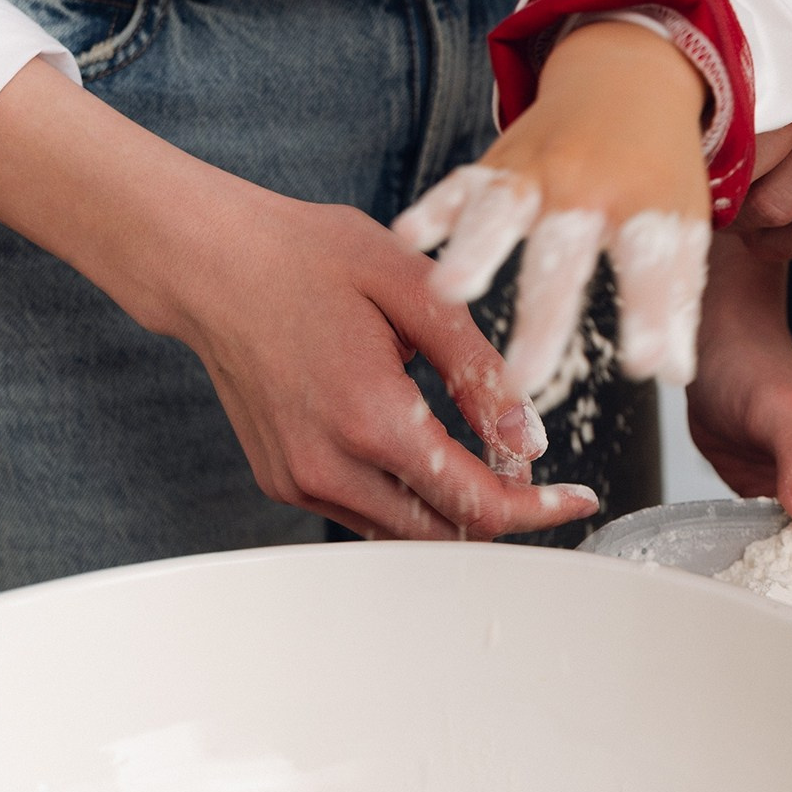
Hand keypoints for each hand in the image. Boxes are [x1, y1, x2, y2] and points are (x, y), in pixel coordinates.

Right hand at [0, 59, 590, 541]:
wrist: (213, 262)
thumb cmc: (310, 258)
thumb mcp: (415, 292)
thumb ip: (479, 370)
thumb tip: (530, 442)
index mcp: (370, 417)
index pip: (475, 503)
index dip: (538, 509)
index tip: (578, 498)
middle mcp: (327, 465)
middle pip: (443, 533)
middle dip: (506, 515)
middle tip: (550, 488)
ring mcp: (298, 479)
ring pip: (403, 533)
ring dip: (457, 514)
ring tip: (500, 471)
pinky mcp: (282, 478)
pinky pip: (364, 513)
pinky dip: (411, 502)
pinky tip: (437, 461)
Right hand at [397, 21, 713, 395]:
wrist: (627, 76)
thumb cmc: (656, 169)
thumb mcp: (682, 223)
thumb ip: (676, 296)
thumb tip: (674, 373)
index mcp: (646, 206)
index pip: (652, 267)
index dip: (653, 313)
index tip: (647, 365)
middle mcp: (590, 186)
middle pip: (566, 254)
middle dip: (545, 316)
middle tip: (527, 377)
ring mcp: (538, 169)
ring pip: (503, 210)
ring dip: (475, 250)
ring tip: (449, 293)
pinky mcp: (499, 160)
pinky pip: (461, 183)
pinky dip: (432, 208)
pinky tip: (407, 237)